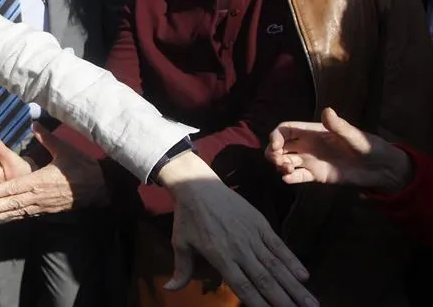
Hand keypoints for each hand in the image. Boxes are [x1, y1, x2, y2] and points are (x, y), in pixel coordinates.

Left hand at [0, 124, 107, 221]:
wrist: (99, 186)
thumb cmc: (82, 166)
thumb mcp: (65, 149)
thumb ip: (47, 138)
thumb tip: (34, 123)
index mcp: (40, 180)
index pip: (14, 188)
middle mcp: (39, 195)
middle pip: (13, 202)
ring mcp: (44, 205)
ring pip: (20, 211)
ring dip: (3, 215)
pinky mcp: (49, 209)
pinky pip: (29, 214)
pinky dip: (17, 217)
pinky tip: (7, 219)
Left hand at [158, 152, 316, 306]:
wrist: (197, 185)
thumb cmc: (188, 218)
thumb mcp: (180, 243)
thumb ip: (181, 270)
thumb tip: (169, 289)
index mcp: (220, 256)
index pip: (243, 286)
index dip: (259, 303)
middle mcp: (239, 249)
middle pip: (265, 280)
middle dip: (284, 300)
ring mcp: (252, 236)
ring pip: (276, 265)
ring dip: (294, 286)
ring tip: (311, 303)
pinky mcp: (260, 223)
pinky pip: (278, 245)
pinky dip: (292, 260)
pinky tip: (304, 276)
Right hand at [267, 107, 413, 193]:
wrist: (380, 168)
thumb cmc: (369, 146)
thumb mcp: (354, 136)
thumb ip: (339, 126)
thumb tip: (327, 111)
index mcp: (313, 132)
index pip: (286, 130)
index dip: (277, 135)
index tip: (277, 144)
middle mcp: (308, 145)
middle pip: (280, 146)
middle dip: (273, 152)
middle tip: (279, 160)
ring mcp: (310, 161)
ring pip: (285, 161)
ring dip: (280, 165)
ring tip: (286, 170)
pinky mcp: (315, 175)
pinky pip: (298, 177)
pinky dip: (290, 178)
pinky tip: (289, 179)